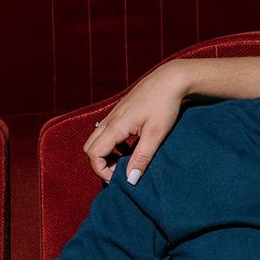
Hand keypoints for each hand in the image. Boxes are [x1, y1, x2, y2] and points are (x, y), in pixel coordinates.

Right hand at [83, 61, 189, 184]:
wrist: (170, 79)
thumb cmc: (164, 105)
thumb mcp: (156, 134)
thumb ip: (142, 158)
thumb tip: (130, 180)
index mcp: (116, 126)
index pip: (93, 154)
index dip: (101, 170)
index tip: (118, 178)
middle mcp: (110, 120)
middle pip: (89, 147)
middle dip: (100, 163)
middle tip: (120, 171)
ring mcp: (113, 115)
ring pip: (96, 139)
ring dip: (106, 154)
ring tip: (126, 160)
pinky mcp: (120, 112)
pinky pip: (106, 132)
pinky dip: (112, 144)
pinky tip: (131, 147)